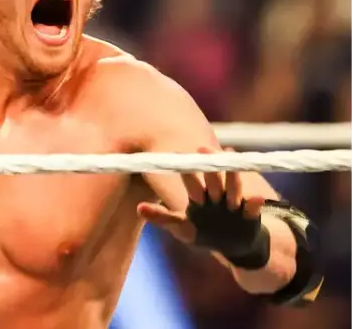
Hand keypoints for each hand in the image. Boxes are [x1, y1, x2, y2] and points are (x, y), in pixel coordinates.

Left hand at [137, 147, 265, 246]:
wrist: (233, 247)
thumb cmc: (203, 233)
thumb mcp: (182, 228)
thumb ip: (162, 218)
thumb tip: (139, 208)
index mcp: (200, 195)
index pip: (192, 179)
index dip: (186, 168)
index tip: (177, 153)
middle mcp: (217, 195)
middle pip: (213, 179)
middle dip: (209, 166)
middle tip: (202, 147)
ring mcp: (234, 204)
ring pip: (233, 188)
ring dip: (232, 176)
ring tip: (231, 160)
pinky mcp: (250, 216)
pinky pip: (253, 209)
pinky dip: (254, 204)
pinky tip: (257, 199)